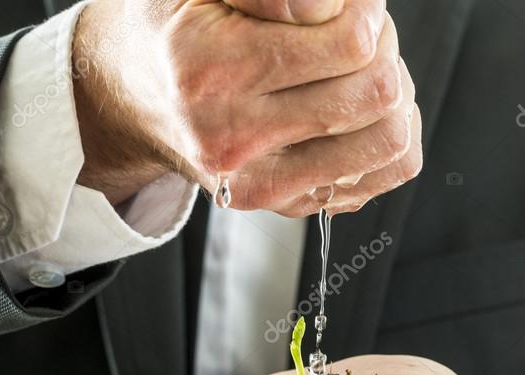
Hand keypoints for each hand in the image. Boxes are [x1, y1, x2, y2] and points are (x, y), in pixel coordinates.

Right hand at [72, 0, 421, 213]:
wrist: (131, 99)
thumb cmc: (173, 28)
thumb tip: (329, 7)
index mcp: (213, 70)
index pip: (350, 43)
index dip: (367, 10)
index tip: (349, 3)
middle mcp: (233, 136)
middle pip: (376, 91)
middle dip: (382, 48)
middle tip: (354, 32)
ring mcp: (260, 181)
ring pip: (388, 139)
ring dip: (393, 95)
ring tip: (358, 72)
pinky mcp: (284, 204)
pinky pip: (383, 175)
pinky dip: (393, 136)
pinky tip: (360, 111)